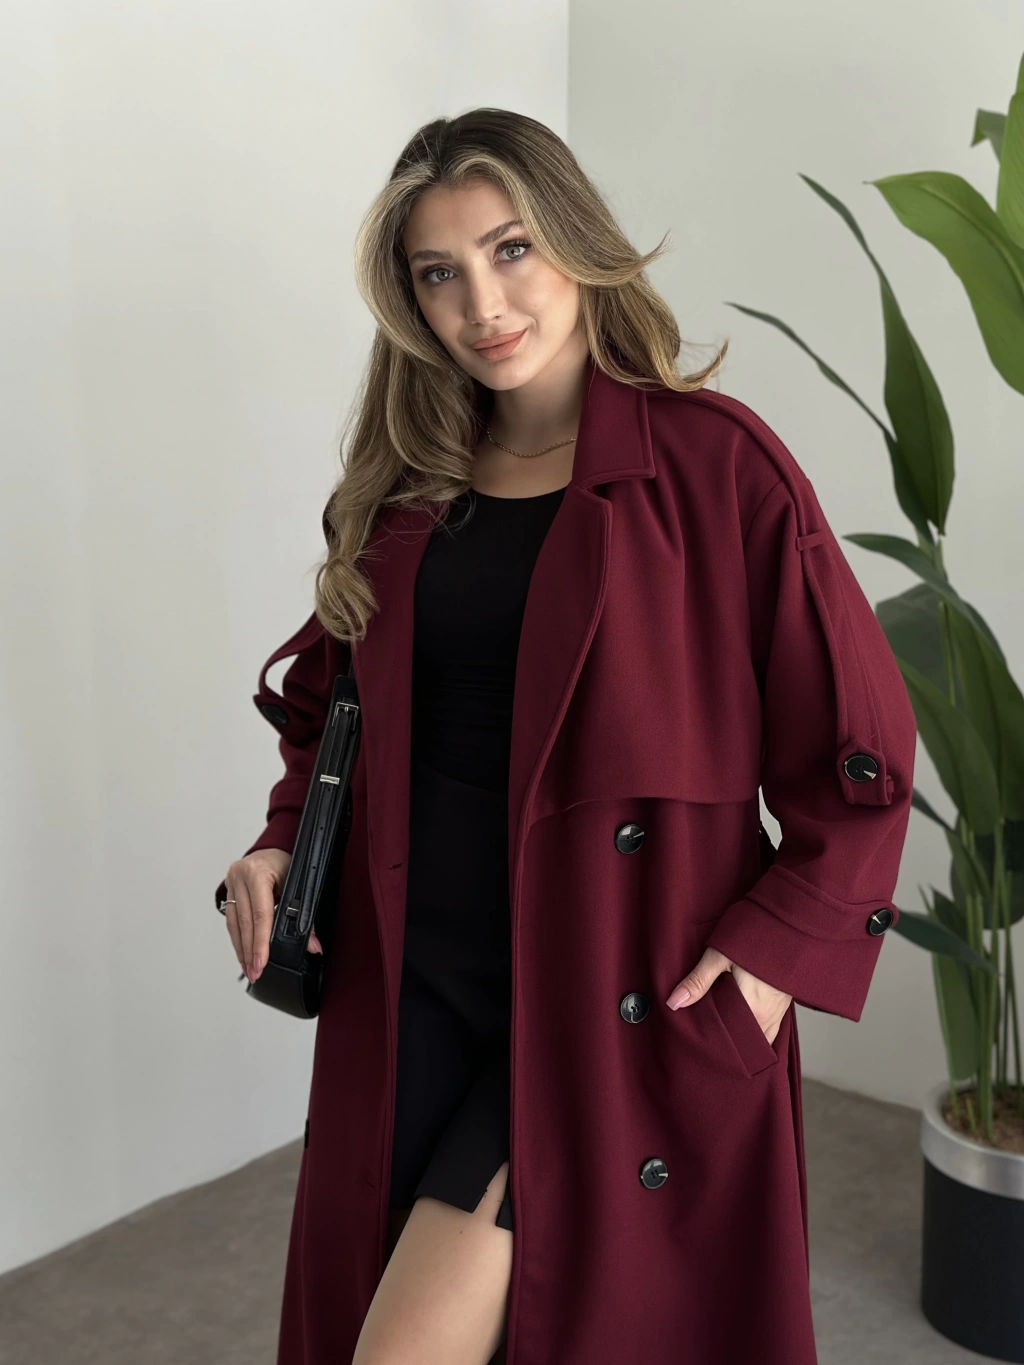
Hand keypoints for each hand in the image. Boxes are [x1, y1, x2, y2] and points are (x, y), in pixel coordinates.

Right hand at [221, 848, 322, 983]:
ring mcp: (231, 882)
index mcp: (258, 872)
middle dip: (250, 951)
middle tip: (255, 973)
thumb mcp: (300, 884)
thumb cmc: (289, 862)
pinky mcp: (228, 889)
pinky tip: (243, 953)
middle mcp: (240, 876)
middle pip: (245, 921)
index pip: (260, 914)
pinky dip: (238, 937)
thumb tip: (313, 946)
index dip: (260, 941)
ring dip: (242, 948)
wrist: (276, 846)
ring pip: (234, 923)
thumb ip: (305, 916)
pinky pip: (232, 918)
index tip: (261, 962)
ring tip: (249, 969)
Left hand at [665, 945, 792, 1045]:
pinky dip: (756, 1033)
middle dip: (725, 1042)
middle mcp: (766, 1017)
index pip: (728, 1039)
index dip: (712, 1041)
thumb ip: (698, 981)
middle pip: (742, 1041)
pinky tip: (742, 1025)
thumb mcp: (721, 955)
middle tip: (705, 1038)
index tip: (697, 1041)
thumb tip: (674, 1002)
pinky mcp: (782, 1007)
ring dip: (741, 1038)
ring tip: (722, 1033)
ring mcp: (777, 1014)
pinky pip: (769, 1031)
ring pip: (756, 1038)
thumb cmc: (757, 937)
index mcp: (751, 1009)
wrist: (788, 926)